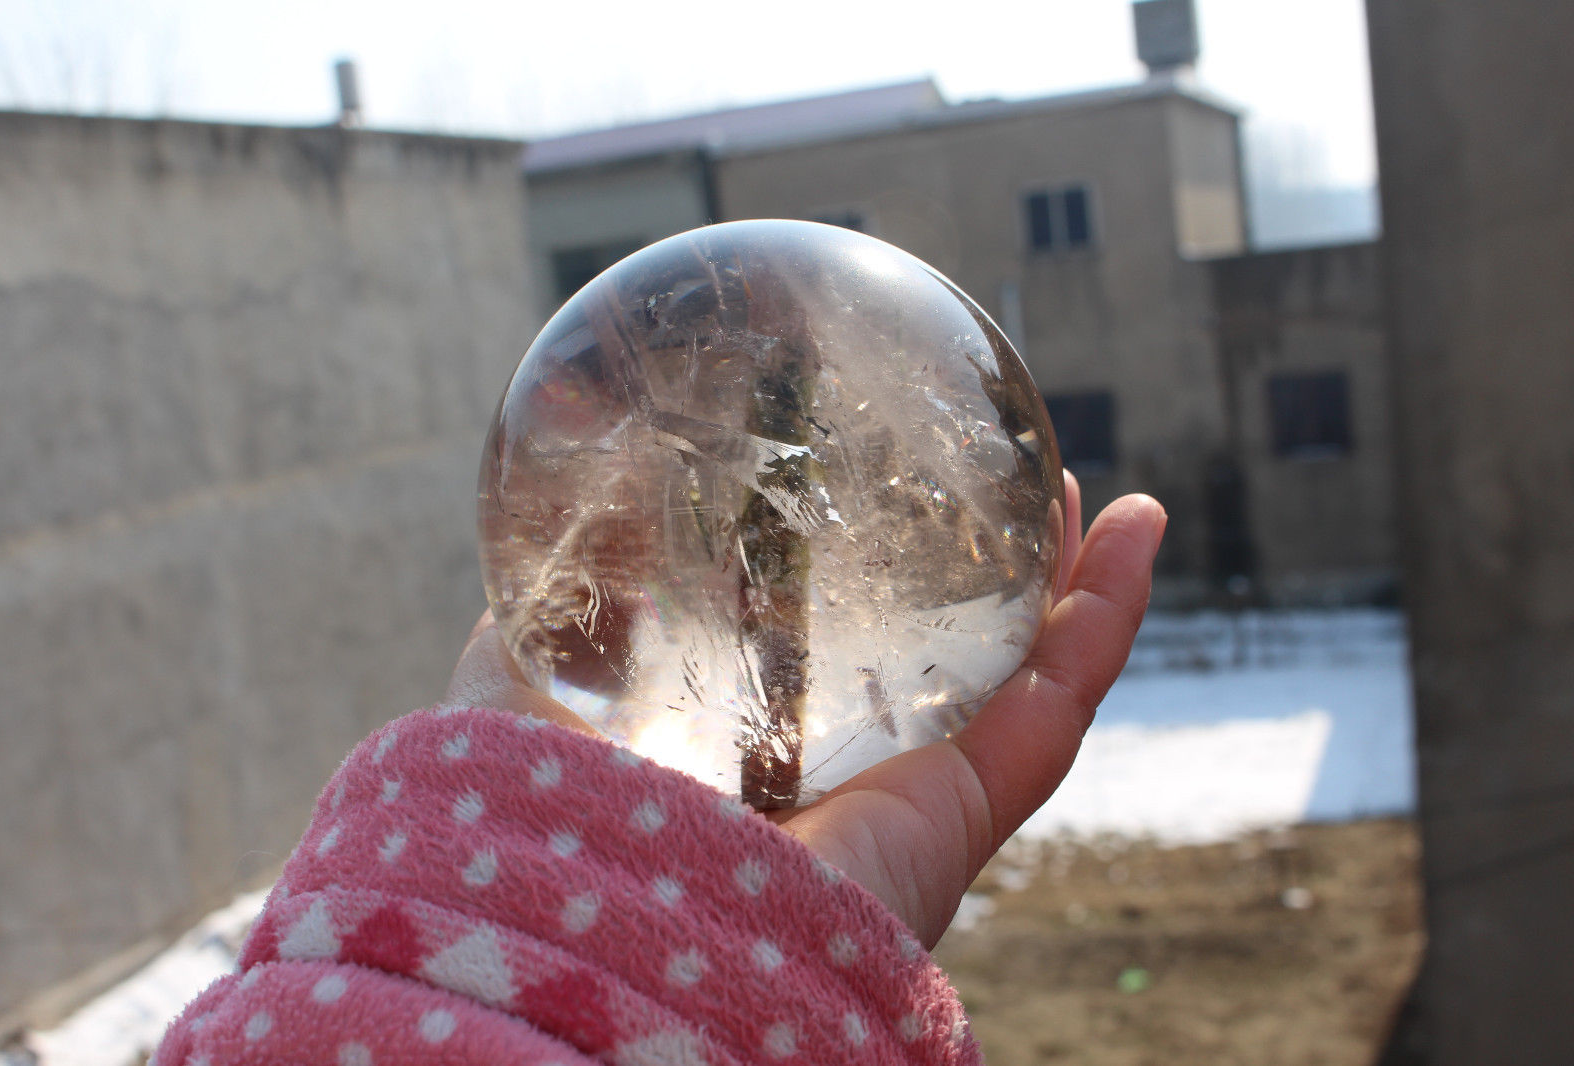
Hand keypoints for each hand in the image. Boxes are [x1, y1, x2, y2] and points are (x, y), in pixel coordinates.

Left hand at [444, 471, 1164, 947]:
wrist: (583, 936)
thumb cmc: (530, 823)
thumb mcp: (522, 679)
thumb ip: (553, 596)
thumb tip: (571, 480)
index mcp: (744, 748)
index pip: (824, 658)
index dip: (871, 580)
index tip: (892, 495)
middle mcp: (834, 779)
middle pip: (941, 668)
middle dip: (989, 582)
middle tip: (1013, 490)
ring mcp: (902, 803)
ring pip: (1019, 686)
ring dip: (1070, 590)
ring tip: (1097, 499)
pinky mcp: (950, 822)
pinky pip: (1053, 716)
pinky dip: (1105, 626)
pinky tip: (1134, 538)